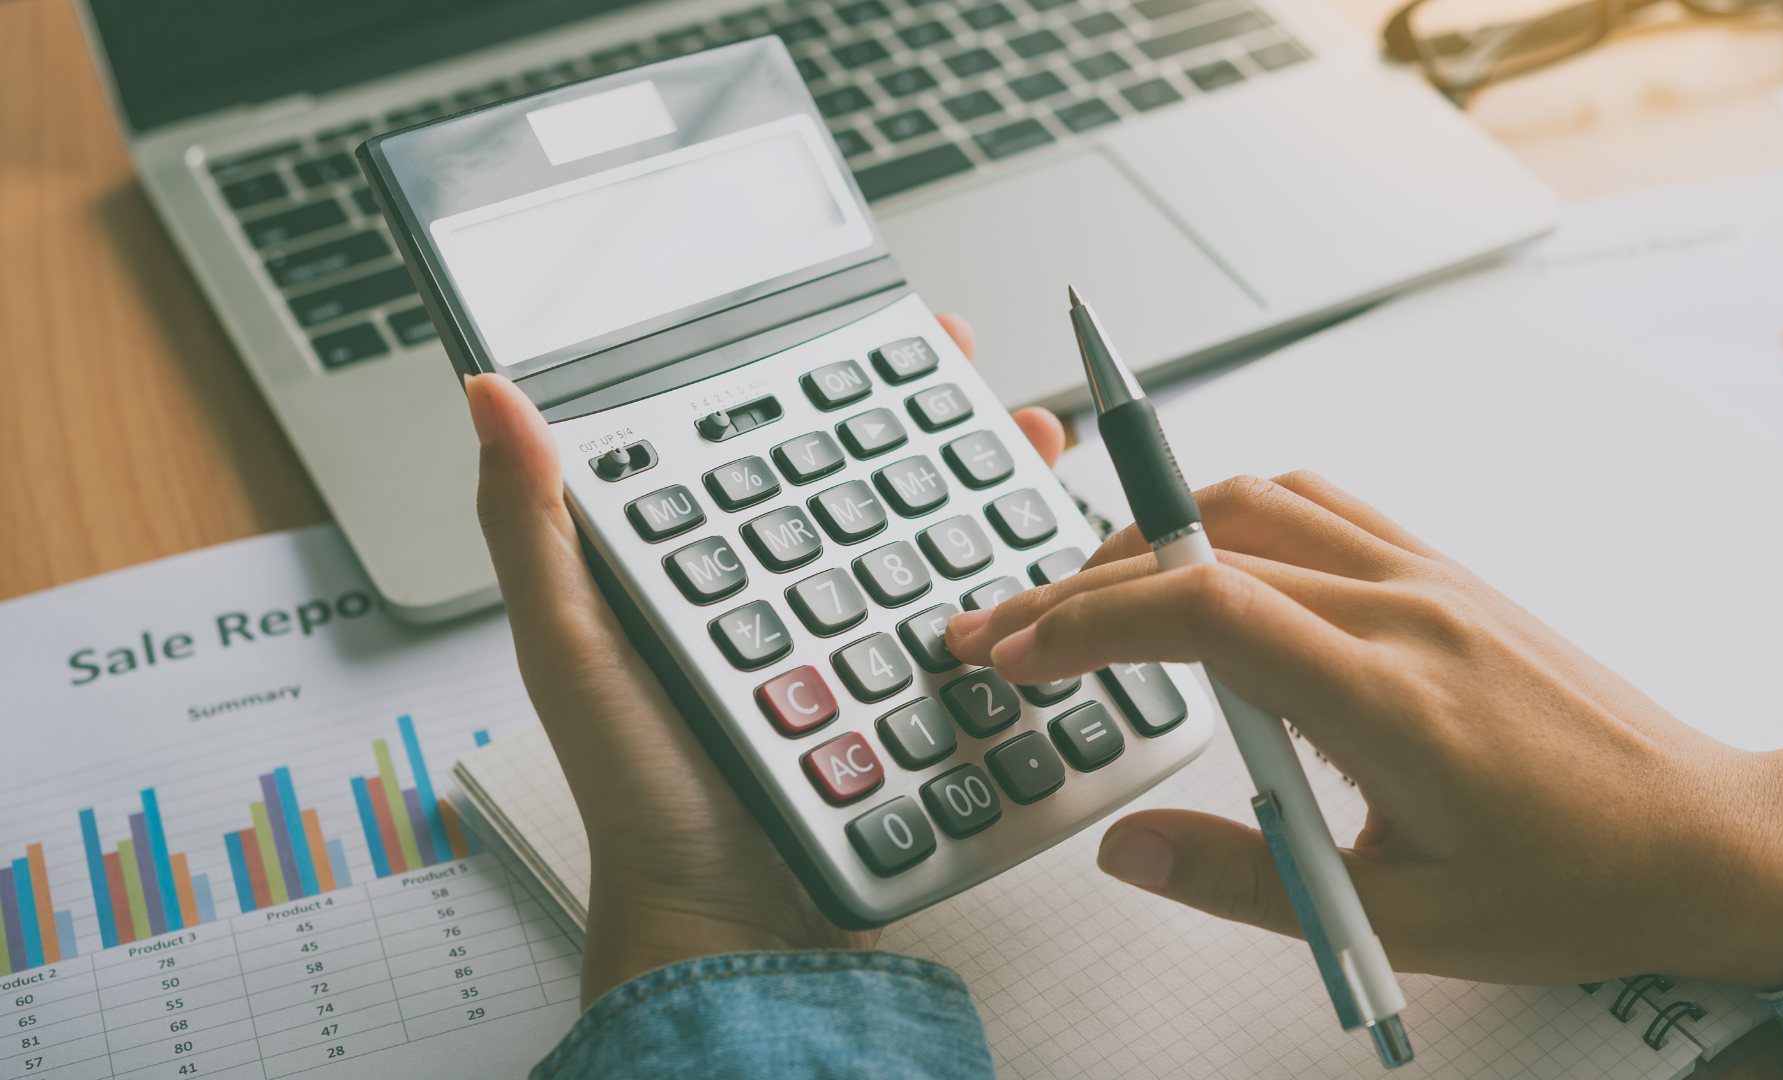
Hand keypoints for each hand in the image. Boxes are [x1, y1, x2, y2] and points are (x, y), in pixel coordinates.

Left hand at [465, 314, 1063, 1005]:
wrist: (735, 924)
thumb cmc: (638, 794)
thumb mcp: (571, 649)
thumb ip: (533, 527)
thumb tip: (489, 397)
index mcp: (706, 565)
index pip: (772, 443)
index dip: (826, 379)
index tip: (885, 330)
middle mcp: (785, 594)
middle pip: (870, 480)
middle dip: (935, 417)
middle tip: (977, 370)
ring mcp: (857, 645)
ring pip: (935, 538)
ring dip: (990, 483)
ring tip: (1033, 439)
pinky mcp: (913, 699)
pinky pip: (975, 620)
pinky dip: (1017, 576)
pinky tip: (1046, 551)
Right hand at [946, 472, 1782, 989]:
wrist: (1699, 836)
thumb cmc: (1573, 882)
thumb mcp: (1401, 918)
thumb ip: (1247, 881)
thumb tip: (1127, 849)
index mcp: (1392, 699)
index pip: (1205, 610)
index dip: (1088, 620)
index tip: (1016, 652)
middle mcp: (1406, 611)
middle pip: (1204, 547)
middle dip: (1079, 587)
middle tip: (1003, 631)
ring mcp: (1427, 577)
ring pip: (1255, 504)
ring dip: (1149, 537)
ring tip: (1081, 598)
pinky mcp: (1442, 571)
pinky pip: (1316, 506)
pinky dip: (1229, 517)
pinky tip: (1197, 563)